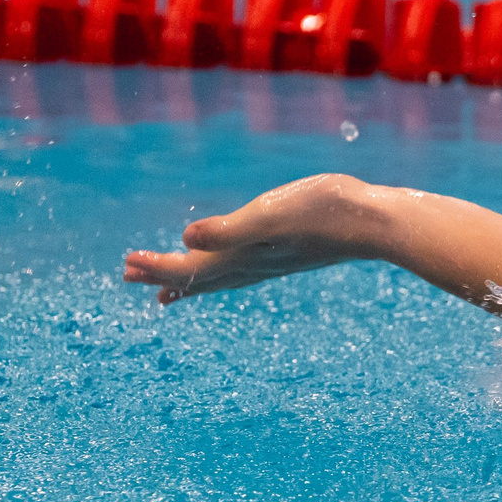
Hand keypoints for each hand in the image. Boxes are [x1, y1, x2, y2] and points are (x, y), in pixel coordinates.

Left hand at [122, 173, 380, 303]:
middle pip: (199, 277)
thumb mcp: (269, 214)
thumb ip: (227, 229)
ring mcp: (271, 261)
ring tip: (168, 289)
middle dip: (164, 275)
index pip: (189, 268)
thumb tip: (185, 239)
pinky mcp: (288, 251)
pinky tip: (232, 263)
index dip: (156, 266)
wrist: (374, 222)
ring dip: (192, 280)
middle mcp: (253, 264)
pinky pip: (242, 268)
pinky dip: (223, 270)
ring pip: (221, 276)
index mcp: (242, 256)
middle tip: (129, 276)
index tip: (126, 261)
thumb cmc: (323, 212)